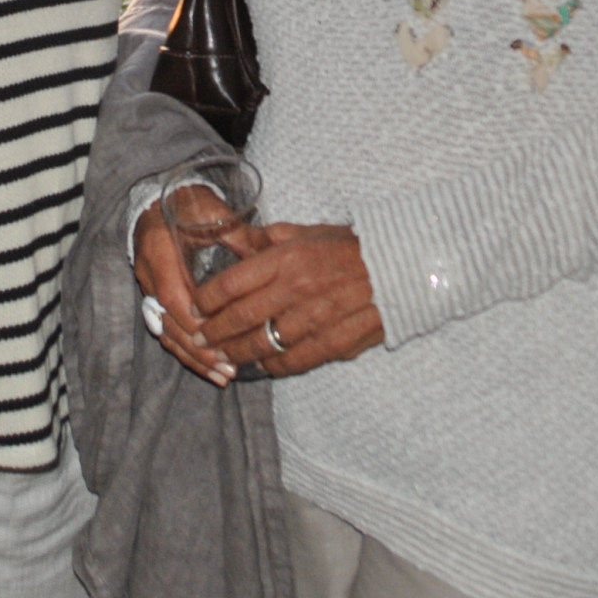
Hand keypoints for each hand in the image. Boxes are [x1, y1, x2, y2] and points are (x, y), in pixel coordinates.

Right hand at [134, 202, 237, 385]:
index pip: (172, 294)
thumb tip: (271, 254)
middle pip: (168, 322)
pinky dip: (186, 352)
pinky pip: (166, 331)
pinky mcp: (153, 299)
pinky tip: (208, 367)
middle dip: (198, 349)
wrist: (160, 200)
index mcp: (160, 247)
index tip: (221, 337)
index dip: (195, 320)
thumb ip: (239, 234)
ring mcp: (148, 287)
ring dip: (193, 357)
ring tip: (223, 375)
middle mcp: (149, 272)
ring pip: (165, 332)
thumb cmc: (190, 203)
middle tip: (228, 368)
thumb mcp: (214, 211)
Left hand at [195, 223, 385, 377]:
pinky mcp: (337, 342)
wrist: (402, 266)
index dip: (208, 299)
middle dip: (215, 332)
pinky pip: (295, 360)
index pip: (233, 283)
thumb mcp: (305, 232)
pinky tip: (262, 365)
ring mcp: (318, 319)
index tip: (195, 307)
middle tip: (200, 339)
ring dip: (238, 353)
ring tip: (223, 357)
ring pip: (264, 344)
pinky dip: (274, 365)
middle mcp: (299, 289)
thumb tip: (227, 236)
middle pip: (242, 318)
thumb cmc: (349, 246)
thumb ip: (263, 239)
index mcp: (288, 257)